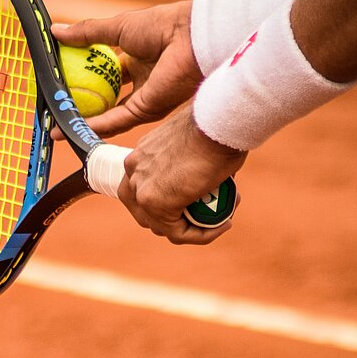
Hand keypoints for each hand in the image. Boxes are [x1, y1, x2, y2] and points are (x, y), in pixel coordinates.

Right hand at [51, 1, 202, 138]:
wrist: (189, 38)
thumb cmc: (160, 25)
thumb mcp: (116, 27)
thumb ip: (86, 33)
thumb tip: (55, 32)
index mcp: (135, 59)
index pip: (103, 73)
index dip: (81, 77)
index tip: (59, 81)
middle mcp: (140, 81)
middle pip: (105, 98)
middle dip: (81, 105)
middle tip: (55, 108)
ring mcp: (143, 98)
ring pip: (107, 114)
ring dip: (83, 120)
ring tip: (57, 125)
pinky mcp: (146, 111)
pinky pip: (115, 121)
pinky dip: (93, 125)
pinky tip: (72, 127)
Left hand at [118, 105, 246, 243]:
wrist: (216, 122)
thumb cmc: (214, 127)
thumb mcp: (194, 145)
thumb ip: (188, 164)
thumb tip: (204, 181)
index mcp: (140, 155)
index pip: (143, 190)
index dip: (169, 203)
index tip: (199, 201)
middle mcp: (133, 171)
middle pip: (145, 212)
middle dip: (176, 220)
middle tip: (207, 216)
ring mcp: (140, 187)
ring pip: (162, 226)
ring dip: (193, 229)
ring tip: (222, 218)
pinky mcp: (154, 202)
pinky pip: (178, 233)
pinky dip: (201, 235)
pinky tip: (223, 224)